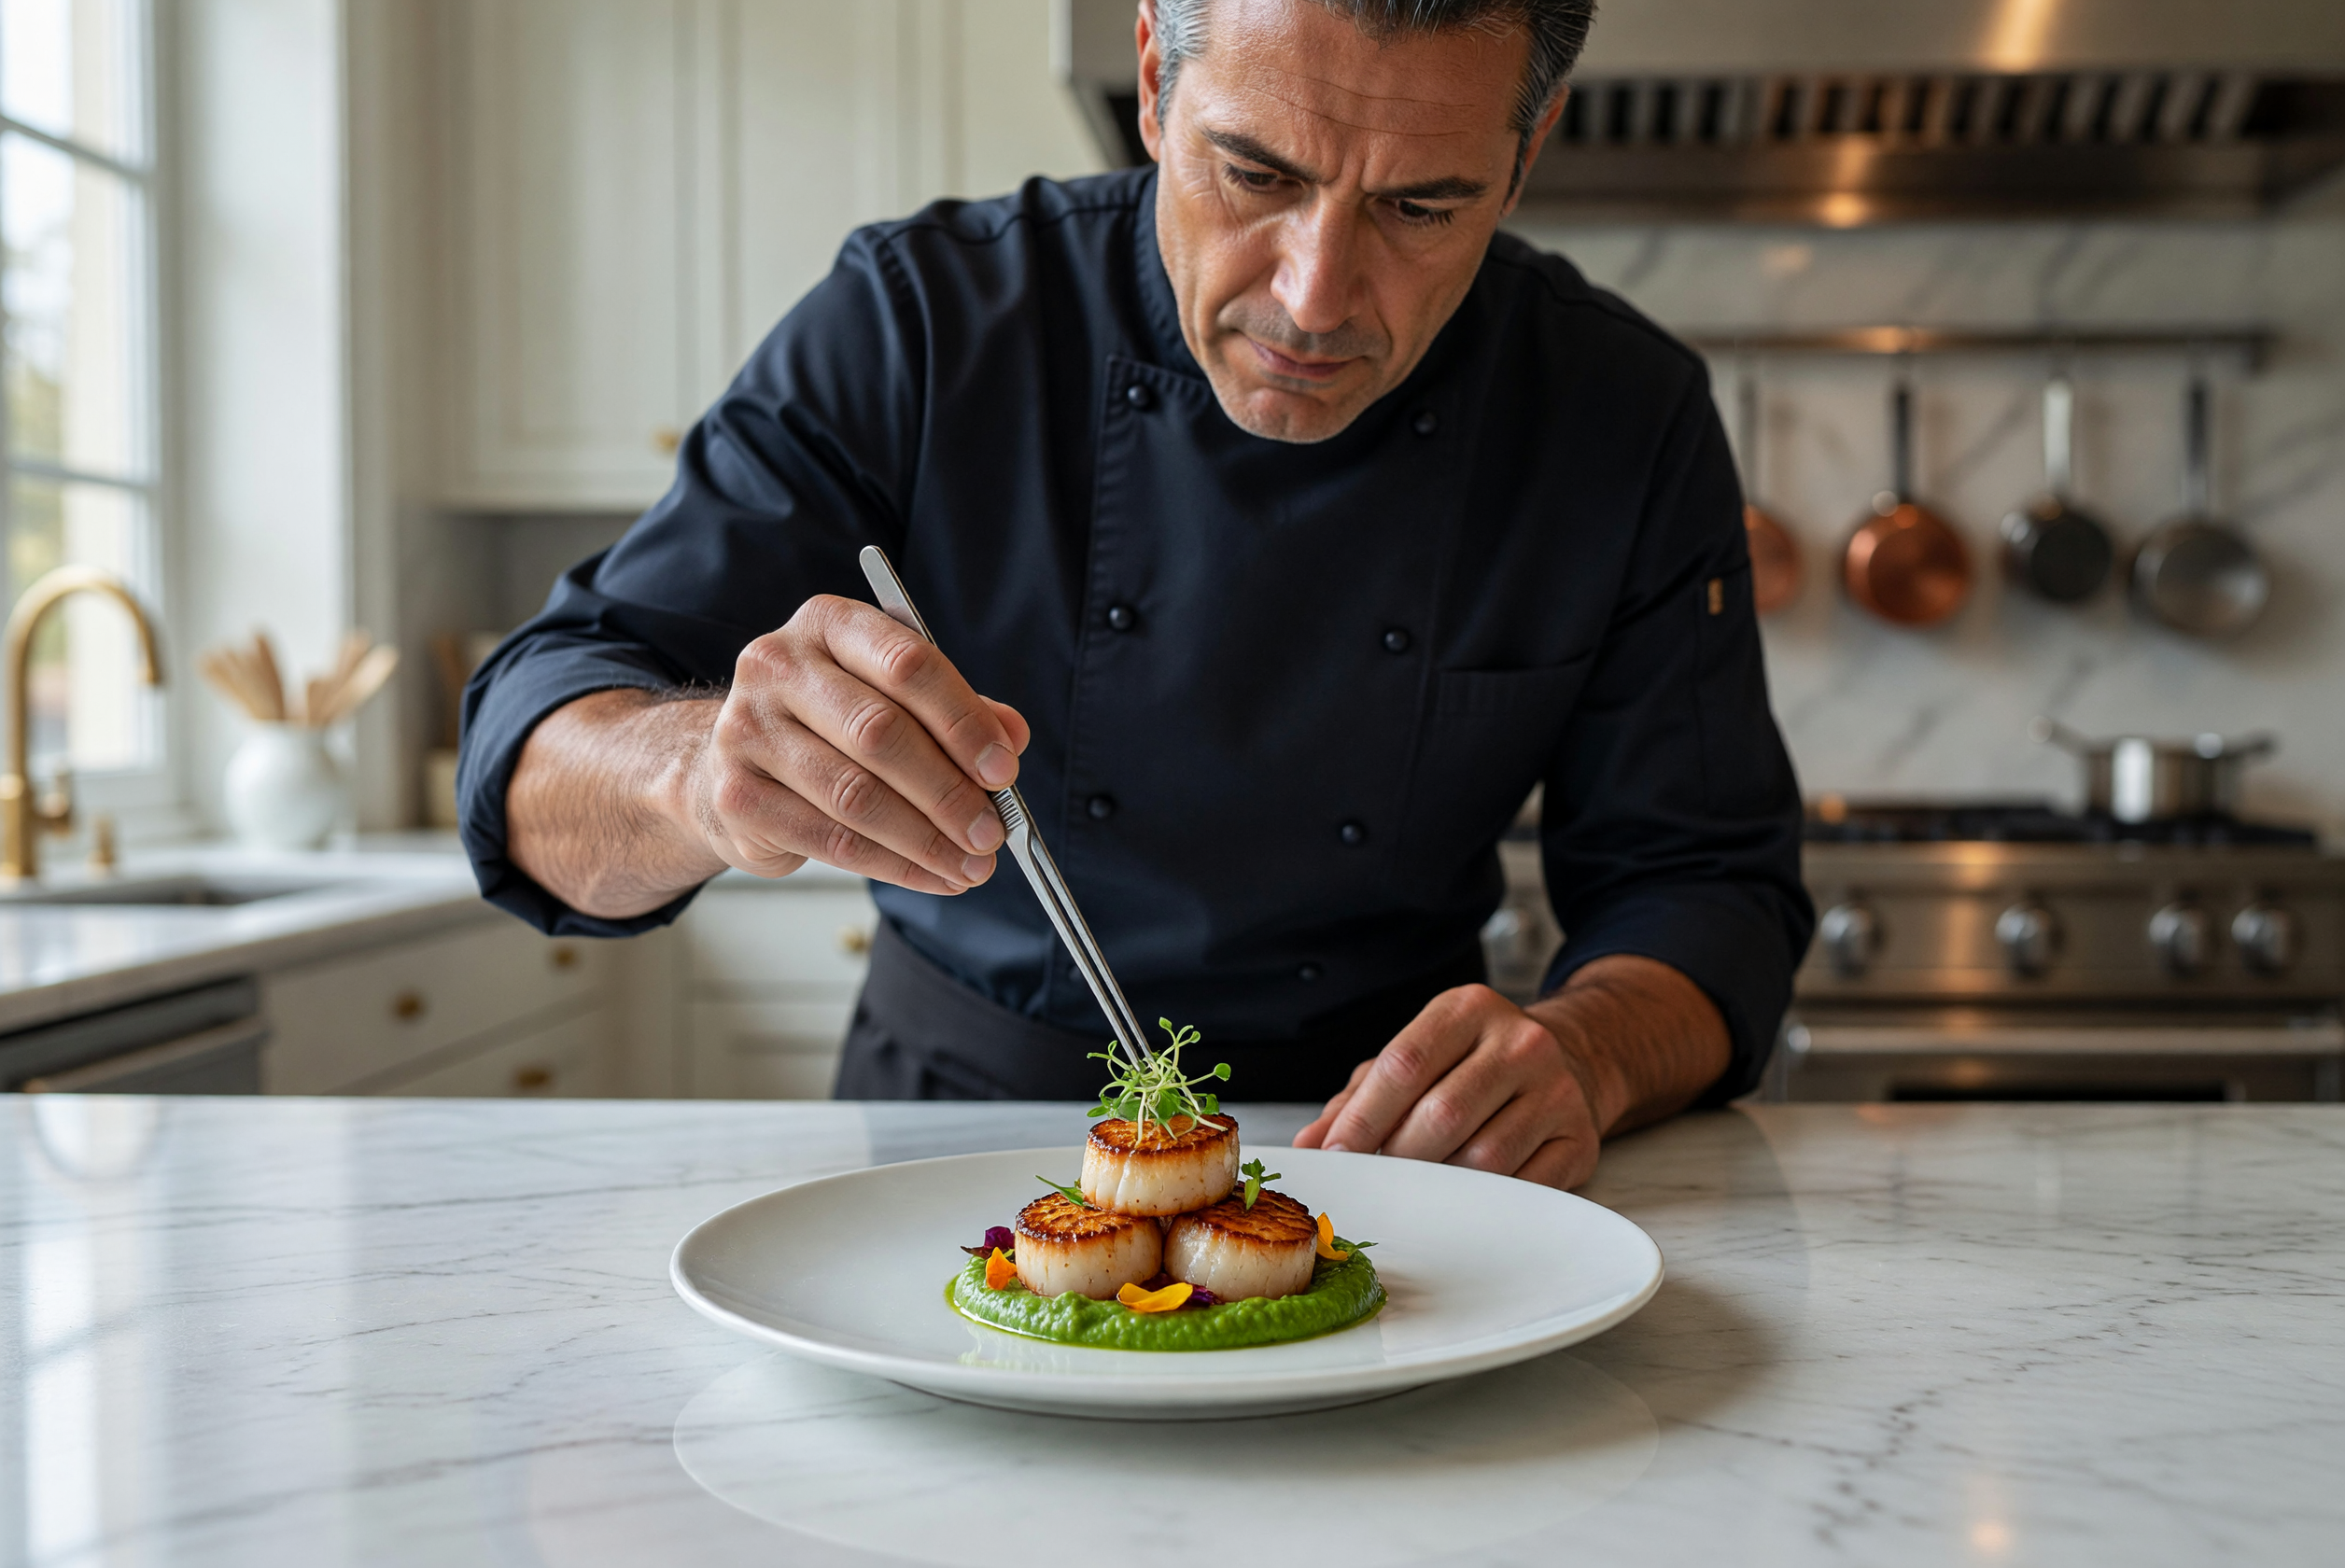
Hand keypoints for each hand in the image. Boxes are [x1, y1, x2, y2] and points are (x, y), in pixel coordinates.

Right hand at [688, 594, 1029, 895]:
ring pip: (856, 795)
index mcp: (828, 623)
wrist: (731, 761)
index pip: (907, 664)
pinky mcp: (736, 794)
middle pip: (880, 733)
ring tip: (971, 865)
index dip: (963, 721)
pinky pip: (830, 839)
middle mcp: (777, 665)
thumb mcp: (893, 698)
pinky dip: (893, 865)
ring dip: (926, 840)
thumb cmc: (828, 724)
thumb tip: (1012, 738)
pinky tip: (932, 875)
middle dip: (948, 792)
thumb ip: (955, 711)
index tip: (1004, 770)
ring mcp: (747, 729)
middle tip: (992, 832)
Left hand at [1292, 984, 1610, 1188]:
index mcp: (1468, 1010)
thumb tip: (1310, 1146)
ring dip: (1441, 1183)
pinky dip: (1485, 1200)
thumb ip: (1358, 1098)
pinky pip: (1523, 1186)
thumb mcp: (1415, 1060)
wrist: (1571, 1061)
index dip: (1363, 1117)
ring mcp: (1557, 1090)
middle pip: (1441, 1114)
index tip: (1336, 1154)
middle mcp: (1520, 1042)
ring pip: (1482, 1157)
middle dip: (1398, 1157)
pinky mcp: (1579, 1139)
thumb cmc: (1471, 1066)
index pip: (1405, 1064)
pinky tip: (1468, 1196)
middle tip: (1378, 1180)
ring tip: (1422, 1185)